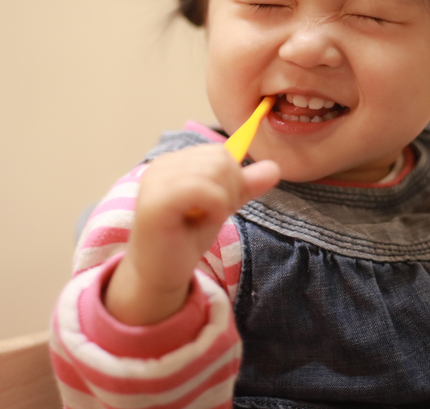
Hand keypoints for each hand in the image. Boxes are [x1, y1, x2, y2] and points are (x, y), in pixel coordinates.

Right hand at [105, 144, 279, 325]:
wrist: (160, 276)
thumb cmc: (184, 241)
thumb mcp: (221, 208)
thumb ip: (244, 186)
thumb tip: (274, 167)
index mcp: (173, 162)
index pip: (219, 152)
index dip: (232, 180)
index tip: (218, 207)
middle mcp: (161, 165)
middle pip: (220, 159)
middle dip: (230, 190)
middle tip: (211, 215)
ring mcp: (156, 180)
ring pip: (215, 171)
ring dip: (222, 201)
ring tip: (204, 219)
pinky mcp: (156, 201)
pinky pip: (203, 189)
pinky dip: (215, 206)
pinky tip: (203, 221)